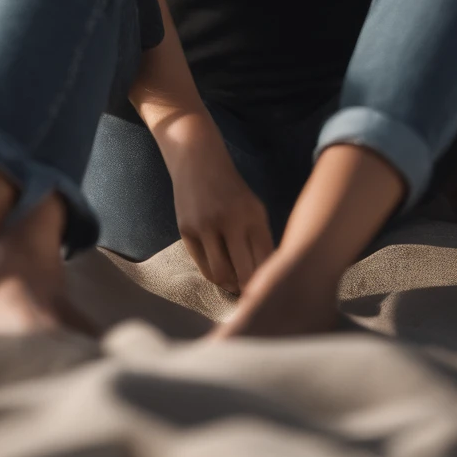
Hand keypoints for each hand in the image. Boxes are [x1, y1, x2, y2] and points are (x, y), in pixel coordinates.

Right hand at [156, 111, 275, 293]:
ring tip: (236, 285)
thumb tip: (265, 278)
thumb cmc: (232, 189)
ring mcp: (206, 225)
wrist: (197, 160)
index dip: (268, 280)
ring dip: (230, 285)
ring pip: (222, 275)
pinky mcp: (186, 230)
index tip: (270, 290)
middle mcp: (231, 220)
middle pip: (246, 272)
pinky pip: (203, 267)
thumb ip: (260, 239)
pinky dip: (214, 275)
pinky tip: (221, 273)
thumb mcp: (253, 208)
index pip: (266, 260)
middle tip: (252, 296)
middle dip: (251, 289)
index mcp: (254, 214)